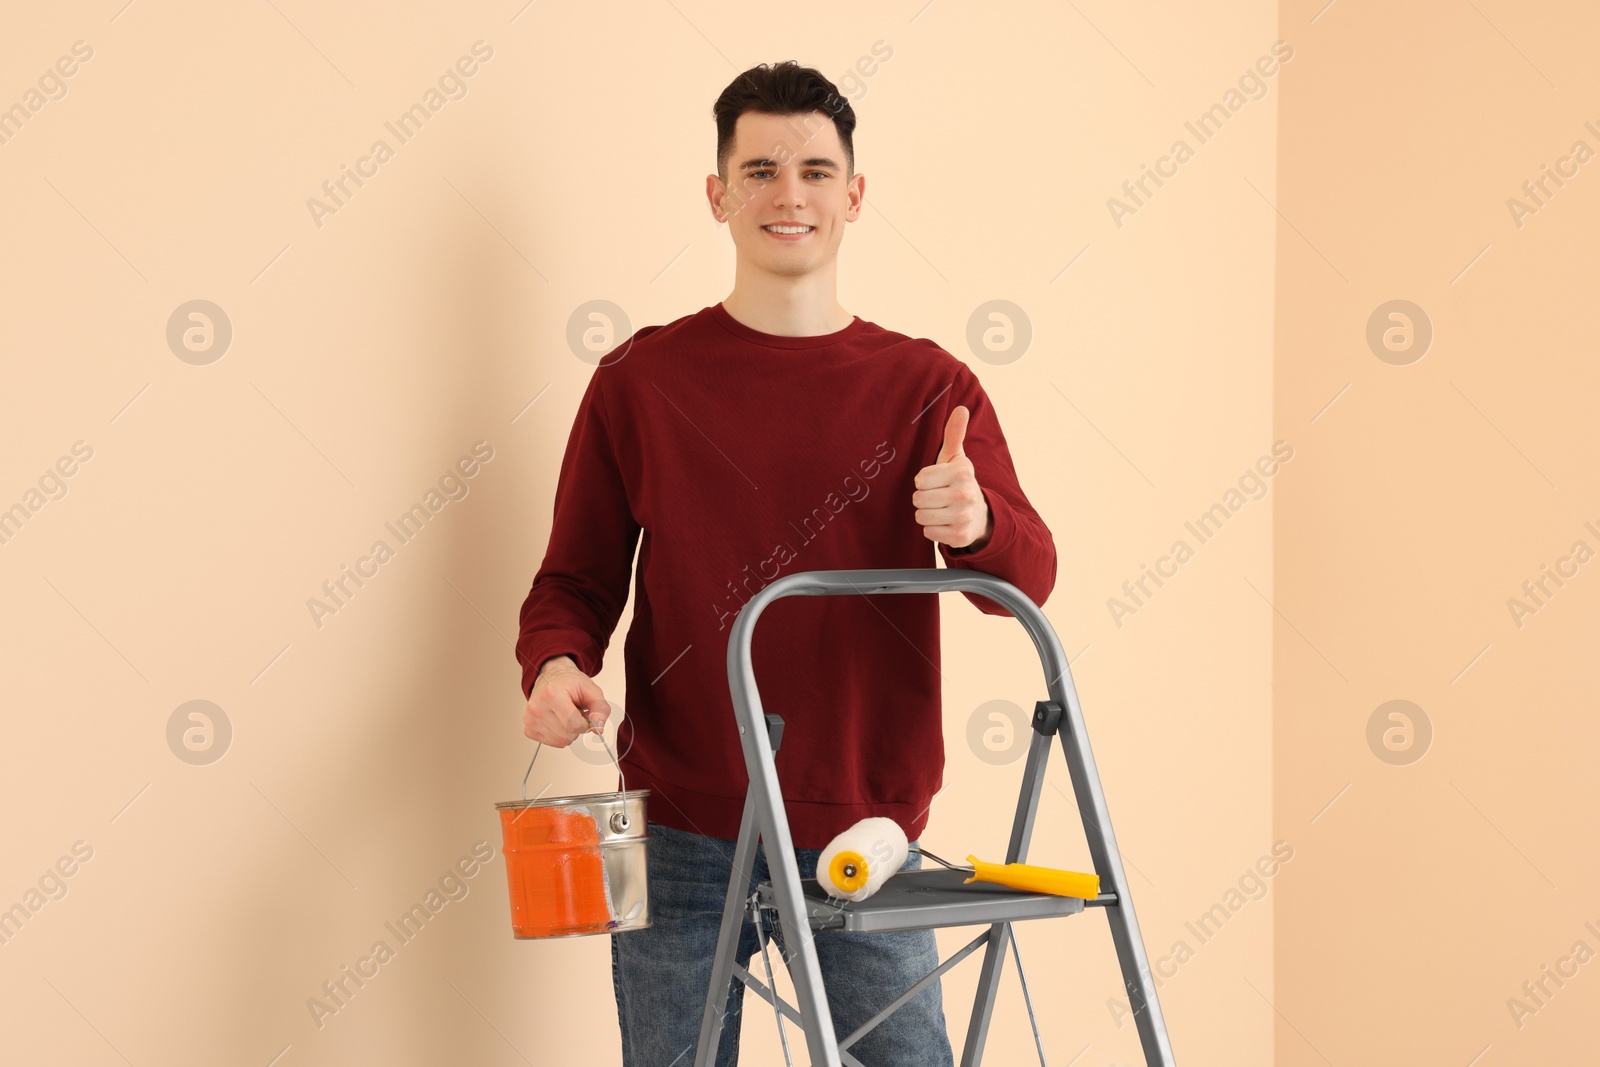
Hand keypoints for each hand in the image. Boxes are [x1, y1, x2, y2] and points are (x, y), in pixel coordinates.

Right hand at [524, 656, 609, 746]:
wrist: (552, 677)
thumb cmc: (570, 683)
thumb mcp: (592, 690)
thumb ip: (600, 709)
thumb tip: (598, 729)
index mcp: (552, 694)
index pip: (574, 725)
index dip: (585, 724)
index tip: (584, 714)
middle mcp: (537, 707)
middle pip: (567, 735)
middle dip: (577, 727)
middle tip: (574, 712)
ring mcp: (530, 719)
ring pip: (560, 741)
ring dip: (568, 732)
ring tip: (566, 715)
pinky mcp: (528, 728)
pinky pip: (552, 743)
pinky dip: (559, 735)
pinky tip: (558, 721)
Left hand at [913, 405, 992, 550]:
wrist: (980, 515)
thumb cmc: (958, 482)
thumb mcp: (956, 459)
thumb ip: (953, 435)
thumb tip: (961, 408)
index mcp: (962, 472)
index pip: (920, 479)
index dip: (924, 481)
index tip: (937, 481)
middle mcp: (965, 494)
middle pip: (918, 499)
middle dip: (924, 499)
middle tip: (938, 497)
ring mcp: (964, 517)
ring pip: (921, 517)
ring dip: (927, 514)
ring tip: (941, 509)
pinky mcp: (960, 536)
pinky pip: (928, 533)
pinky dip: (933, 530)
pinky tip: (945, 523)